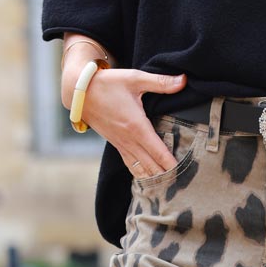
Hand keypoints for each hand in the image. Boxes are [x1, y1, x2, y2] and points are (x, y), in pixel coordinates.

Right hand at [61, 65, 188, 175]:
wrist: (80, 92)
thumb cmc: (108, 84)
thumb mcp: (135, 79)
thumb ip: (160, 82)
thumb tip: (184, 80)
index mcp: (137, 127)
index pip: (159, 153)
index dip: (172, 165)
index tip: (185, 173)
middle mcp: (130, 140)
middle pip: (152, 167)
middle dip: (168, 176)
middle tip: (184, 183)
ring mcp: (122, 145)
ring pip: (142, 170)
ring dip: (155, 179)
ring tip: (170, 187)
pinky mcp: (117, 146)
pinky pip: (132, 166)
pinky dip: (142, 175)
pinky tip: (151, 181)